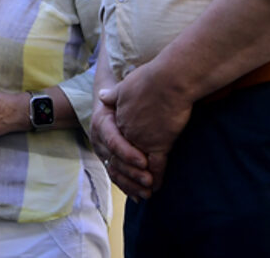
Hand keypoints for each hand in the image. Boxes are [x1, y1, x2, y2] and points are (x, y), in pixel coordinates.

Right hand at [91, 85, 152, 198]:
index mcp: (101, 122)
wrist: (111, 102)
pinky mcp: (109, 161)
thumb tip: (104, 95)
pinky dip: (128, 187)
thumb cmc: (122, 96)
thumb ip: (115, 95)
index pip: (113, 141)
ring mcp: (103, 152)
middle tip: (149, 180)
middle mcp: (99, 140)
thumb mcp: (120, 92)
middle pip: (114, 160)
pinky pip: (116, 177)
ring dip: (131, 184)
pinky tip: (140, 196)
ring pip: (114, 172)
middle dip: (132, 172)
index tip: (145, 161)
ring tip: (148, 192)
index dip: (128, 152)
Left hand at [102, 58, 191, 177]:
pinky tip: (157, 186)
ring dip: (140, 180)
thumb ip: (113, 95)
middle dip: (127, 173)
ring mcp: (142, 141)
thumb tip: (101, 96)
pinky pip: (157, 167)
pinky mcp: (160, 145)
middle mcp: (128, 133)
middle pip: (124, 158)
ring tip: (144, 191)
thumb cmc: (149, 79)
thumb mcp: (125, 85)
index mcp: (118, 119)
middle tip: (131, 186)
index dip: (118, 154)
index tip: (120, 162)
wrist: (168, 80)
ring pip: (139, 167)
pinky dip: (157, 178)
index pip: (115, 142)